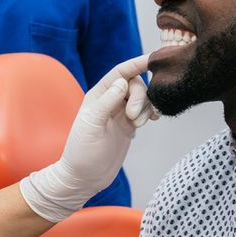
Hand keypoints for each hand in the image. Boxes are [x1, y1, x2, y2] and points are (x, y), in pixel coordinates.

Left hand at [18, 55, 155, 221]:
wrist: (85, 177)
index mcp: (97, 95)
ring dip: (145, 107)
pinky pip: (146, 111)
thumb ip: (107, 102)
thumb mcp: (92, 125)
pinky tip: (153, 119)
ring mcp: (121, 113)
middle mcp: (110, 100)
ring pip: (143, 97)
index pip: (120, 72)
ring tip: (138, 125)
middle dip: (140, 97)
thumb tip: (124, 81)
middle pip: (135, 84)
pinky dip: (151, 112)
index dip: (137, 64)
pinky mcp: (130, 126)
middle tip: (133, 118)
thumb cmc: (82, 152)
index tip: (153, 59)